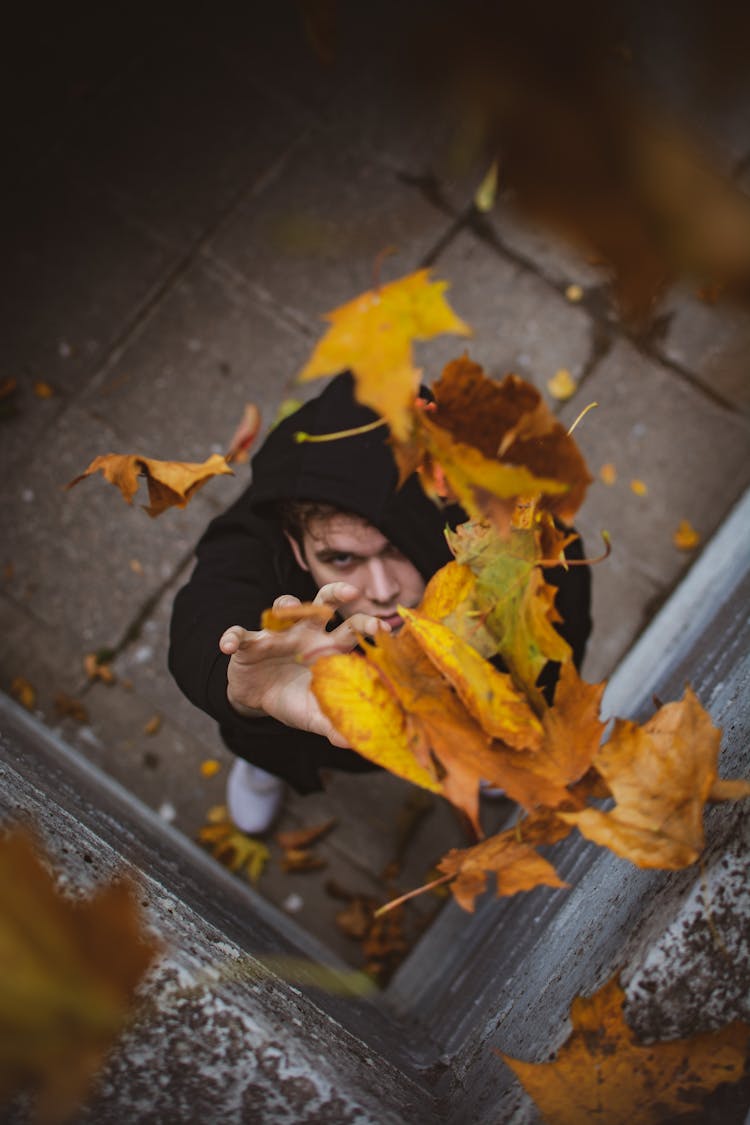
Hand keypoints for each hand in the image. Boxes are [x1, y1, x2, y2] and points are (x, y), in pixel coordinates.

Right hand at [219, 582, 388, 746]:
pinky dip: (233, 638)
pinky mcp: (249, 643)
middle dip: (336, 593)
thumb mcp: (313, 715)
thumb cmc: (294, 699)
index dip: (367, 625)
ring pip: (284, 607)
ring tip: (288, 607)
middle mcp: (307, 633)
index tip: (382, 628)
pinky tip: (228, 645)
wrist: (259, 699)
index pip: (352, 629)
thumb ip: (332, 725)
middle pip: (324, 603)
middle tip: (351, 592)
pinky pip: (240, 634)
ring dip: (287, 604)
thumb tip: (354, 743)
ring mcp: (278, 634)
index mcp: (328, 647)